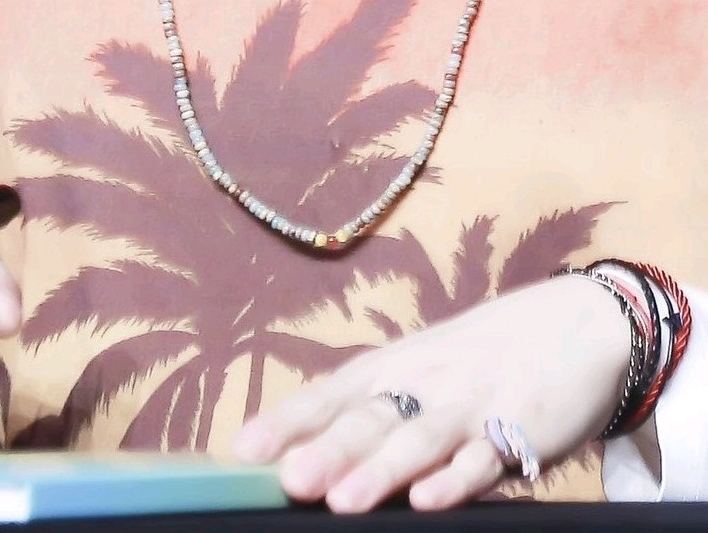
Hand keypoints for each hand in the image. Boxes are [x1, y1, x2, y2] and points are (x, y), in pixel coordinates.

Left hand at [233, 275, 629, 511]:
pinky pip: (486, 459)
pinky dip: (457, 479)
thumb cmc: (488, 354)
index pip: (333, 393)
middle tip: (287, 478)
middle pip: (370, 418)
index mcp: (398, 366)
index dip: (289, 421)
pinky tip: (429, 499)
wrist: (580, 322)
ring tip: (342, 501)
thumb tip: (306, 446)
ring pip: (421, 439)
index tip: (244, 450)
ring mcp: (474, 404)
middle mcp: (428, 381)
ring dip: (380, 470)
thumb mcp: (428, 369)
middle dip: (327, 449)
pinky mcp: (522, 429)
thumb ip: (379, 406)